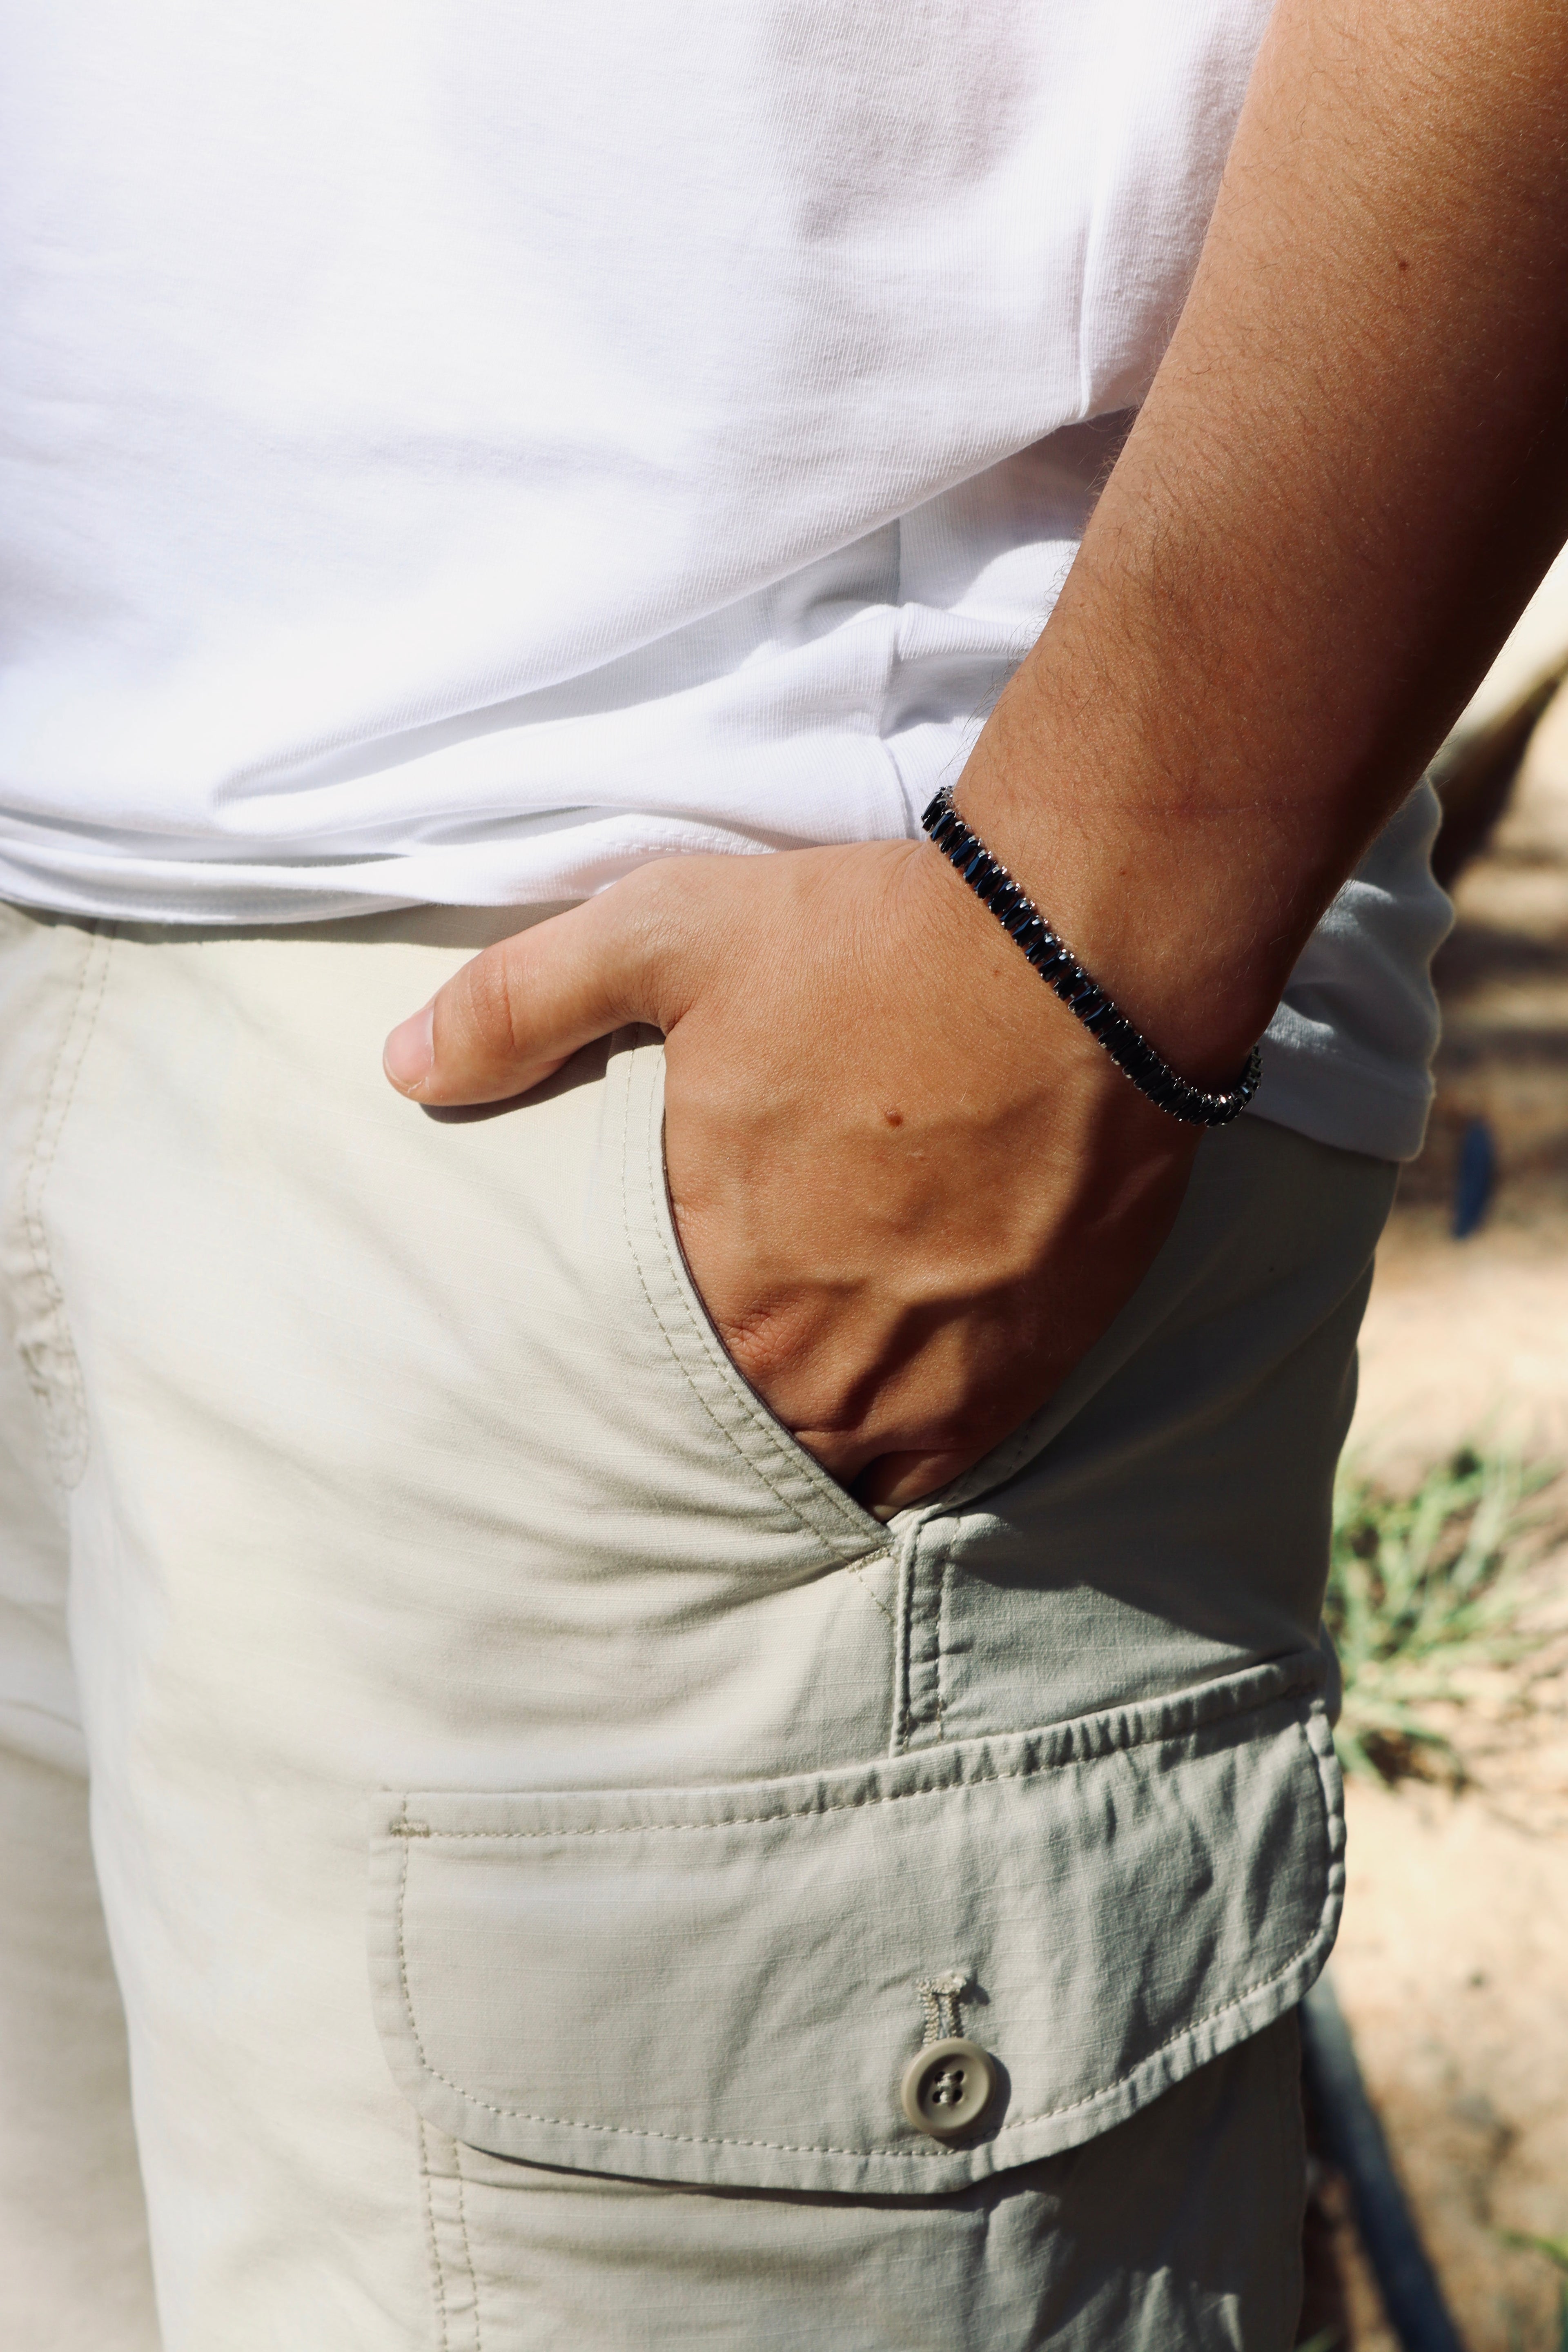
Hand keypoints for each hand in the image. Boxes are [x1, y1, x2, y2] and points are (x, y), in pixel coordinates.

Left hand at [382, 838, 1203, 1513]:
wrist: (1083, 950)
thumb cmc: (874, 942)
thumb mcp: (666, 933)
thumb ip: (521, 1002)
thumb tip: (403, 1068)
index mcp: (714, 1266)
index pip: (631, 1372)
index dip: (619, 1366)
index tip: (614, 1352)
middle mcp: (813, 1351)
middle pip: (730, 1426)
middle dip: (706, 1408)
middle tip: (694, 1385)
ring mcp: (925, 1374)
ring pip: (828, 1459)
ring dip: (797, 1439)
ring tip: (780, 1409)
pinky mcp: (1022, 1370)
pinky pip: (932, 1470)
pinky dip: (896, 1460)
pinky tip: (878, 1428)